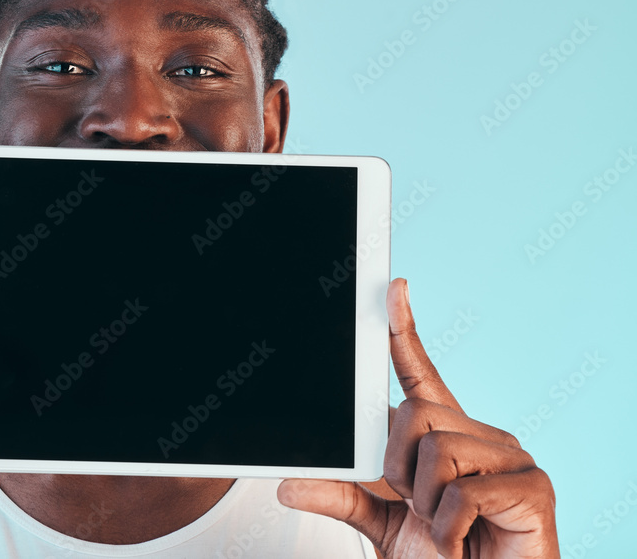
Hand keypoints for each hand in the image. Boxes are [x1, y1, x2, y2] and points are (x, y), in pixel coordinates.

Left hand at [277, 278, 558, 557]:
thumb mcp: (381, 522)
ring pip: (437, 449)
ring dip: (424, 502)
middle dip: (398, 468)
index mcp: (447, 435)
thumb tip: (289, 484)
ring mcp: (512, 458)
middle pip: (415, 413)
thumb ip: (341, 497)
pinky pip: (462, 491)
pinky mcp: (533, 488)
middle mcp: (481, 435)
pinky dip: (447, 527)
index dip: (405, 332)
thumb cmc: (444, 557)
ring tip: (443, 528)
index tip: (394, 289)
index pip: (420, 374)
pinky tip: (460, 543)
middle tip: (415, 506)